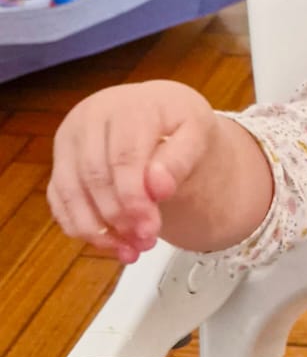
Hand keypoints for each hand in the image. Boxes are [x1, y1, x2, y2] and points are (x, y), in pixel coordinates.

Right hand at [48, 81, 218, 263]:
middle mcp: (89, 118)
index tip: (151, 229)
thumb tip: (158, 188)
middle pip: (94, 177)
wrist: (159, 113)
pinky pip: (59, 200)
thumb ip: (180, 160)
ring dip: (97, 231)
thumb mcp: (196, 134)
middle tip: (146, 242)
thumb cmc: (178, 124)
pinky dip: (81, 228)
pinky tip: (111, 245)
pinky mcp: (61, 162)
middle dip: (119, 217)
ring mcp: (69, 140)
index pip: (122, 157)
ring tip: (131, 251)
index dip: (134, 198)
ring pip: (70, 192)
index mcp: (125, 106)